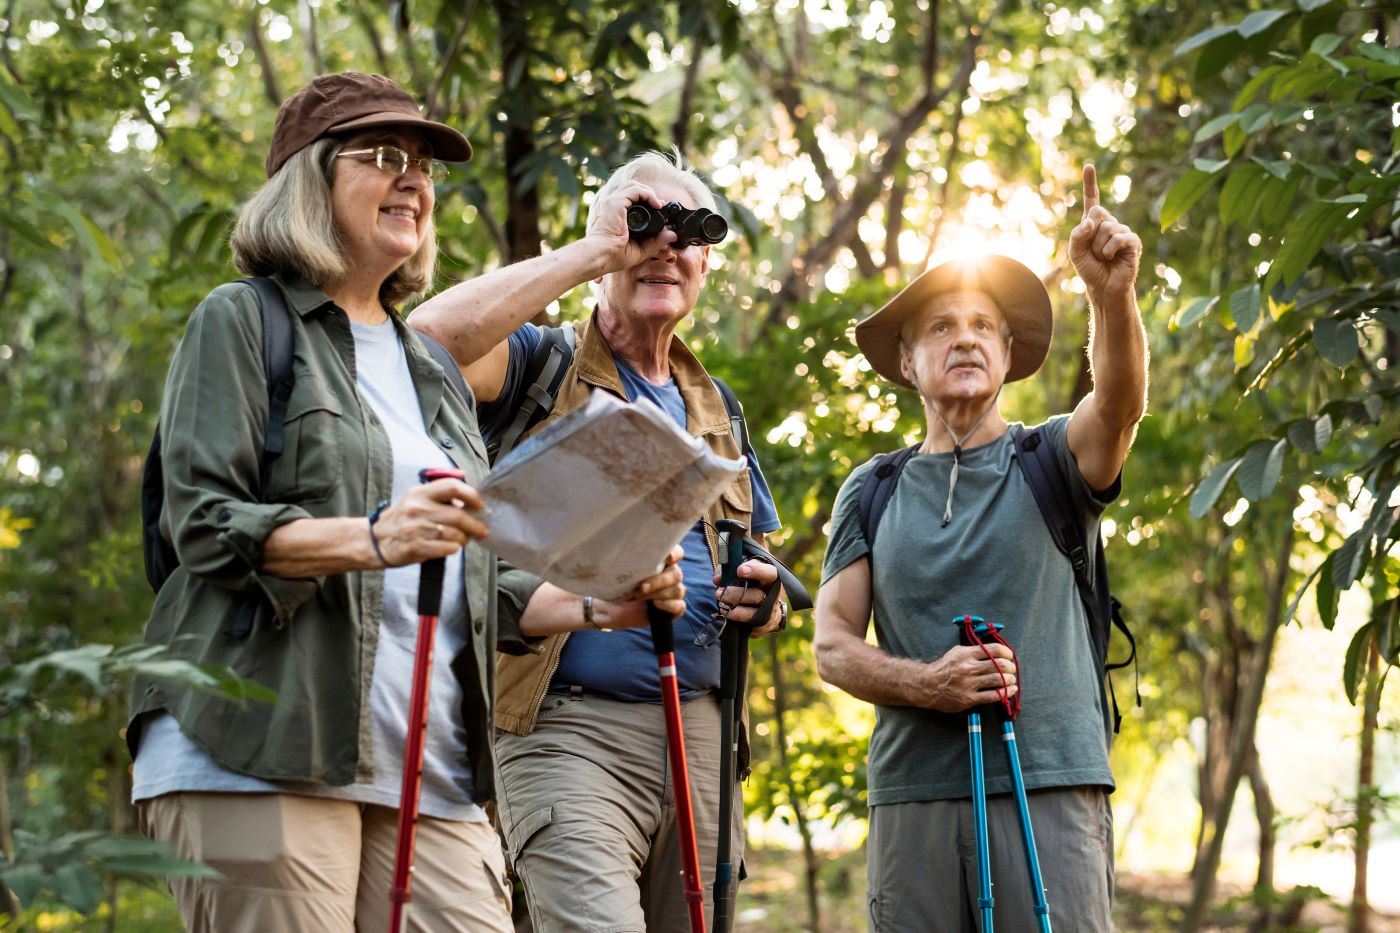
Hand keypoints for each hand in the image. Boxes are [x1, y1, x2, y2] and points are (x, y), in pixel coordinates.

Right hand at [370, 477, 488, 566]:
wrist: (376, 541)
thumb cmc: (401, 520)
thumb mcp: (415, 499)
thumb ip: (439, 497)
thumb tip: (468, 501)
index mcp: (420, 493)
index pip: (452, 487)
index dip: (471, 495)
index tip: (480, 505)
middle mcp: (418, 509)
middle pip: (458, 514)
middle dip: (475, 524)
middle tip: (482, 530)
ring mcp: (417, 529)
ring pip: (455, 534)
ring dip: (465, 538)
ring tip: (464, 539)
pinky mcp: (417, 547)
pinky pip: (447, 548)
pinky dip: (454, 548)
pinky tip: (452, 546)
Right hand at [586, 180, 680, 274]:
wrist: (601, 256)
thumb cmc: (613, 256)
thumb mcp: (640, 248)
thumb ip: (656, 241)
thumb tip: (672, 235)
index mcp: (615, 214)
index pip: (632, 199)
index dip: (647, 202)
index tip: (659, 211)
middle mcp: (612, 205)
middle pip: (632, 188)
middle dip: (648, 194)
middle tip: (660, 207)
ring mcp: (612, 202)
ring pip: (634, 185)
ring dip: (649, 192)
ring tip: (658, 205)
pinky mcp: (615, 202)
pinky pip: (635, 190)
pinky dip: (648, 194)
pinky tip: (656, 204)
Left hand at [600, 546, 687, 627]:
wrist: (615, 608)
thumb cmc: (619, 585)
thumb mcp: (622, 571)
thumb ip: (630, 561)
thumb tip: (627, 551)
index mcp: (662, 561)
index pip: (678, 553)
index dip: (676, 554)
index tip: (668, 558)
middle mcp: (671, 575)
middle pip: (676, 574)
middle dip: (658, 581)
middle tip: (641, 587)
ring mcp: (673, 592)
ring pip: (678, 590)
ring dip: (658, 594)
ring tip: (640, 596)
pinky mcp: (673, 608)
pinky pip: (680, 606)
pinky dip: (668, 605)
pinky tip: (655, 604)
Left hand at [713, 558, 783, 636]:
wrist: (768, 606)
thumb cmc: (752, 584)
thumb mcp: (744, 573)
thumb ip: (730, 572)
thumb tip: (717, 578)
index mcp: (770, 578)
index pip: (769, 573)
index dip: (756, 571)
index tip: (740, 570)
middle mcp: (773, 595)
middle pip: (757, 595)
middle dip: (736, 594)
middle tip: (719, 593)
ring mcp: (770, 612)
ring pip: (753, 612)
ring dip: (735, 609)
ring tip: (721, 605)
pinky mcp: (764, 625)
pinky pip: (750, 624)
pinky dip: (737, 619)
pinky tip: (727, 613)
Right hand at [924, 643, 1017, 712]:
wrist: (927, 685)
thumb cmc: (944, 668)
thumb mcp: (957, 652)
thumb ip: (974, 651)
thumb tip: (995, 651)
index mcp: (966, 654)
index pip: (994, 650)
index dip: (1007, 652)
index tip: (1009, 656)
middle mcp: (968, 668)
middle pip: (1000, 665)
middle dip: (1010, 667)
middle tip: (1011, 669)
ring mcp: (969, 684)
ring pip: (998, 680)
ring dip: (1010, 679)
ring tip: (1011, 679)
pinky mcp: (969, 699)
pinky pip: (993, 696)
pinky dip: (1006, 692)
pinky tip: (1010, 690)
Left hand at [1069, 164, 1140, 302]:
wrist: (1103, 287)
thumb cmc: (1090, 269)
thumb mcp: (1075, 252)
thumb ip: (1077, 235)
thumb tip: (1090, 222)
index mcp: (1094, 224)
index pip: (1092, 200)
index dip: (1090, 183)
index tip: (1089, 166)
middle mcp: (1109, 223)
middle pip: (1097, 212)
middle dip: (1090, 233)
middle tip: (1094, 251)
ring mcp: (1123, 231)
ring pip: (1106, 228)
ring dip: (1099, 247)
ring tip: (1104, 258)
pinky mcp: (1133, 241)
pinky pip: (1118, 238)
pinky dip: (1109, 250)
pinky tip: (1112, 258)